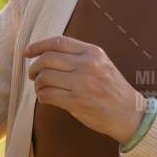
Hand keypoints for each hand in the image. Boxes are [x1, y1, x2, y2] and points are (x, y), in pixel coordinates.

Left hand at [24, 35, 146, 142]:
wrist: (130, 114)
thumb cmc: (113, 89)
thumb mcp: (101, 64)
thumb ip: (79, 56)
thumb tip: (48, 55)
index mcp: (92, 52)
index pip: (58, 42)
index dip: (38, 46)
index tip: (27, 52)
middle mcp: (87, 65)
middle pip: (47, 59)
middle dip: (34, 67)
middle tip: (33, 75)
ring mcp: (81, 83)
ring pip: (45, 77)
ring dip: (38, 84)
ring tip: (41, 89)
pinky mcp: (76, 102)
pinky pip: (47, 95)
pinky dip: (42, 97)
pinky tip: (46, 99)